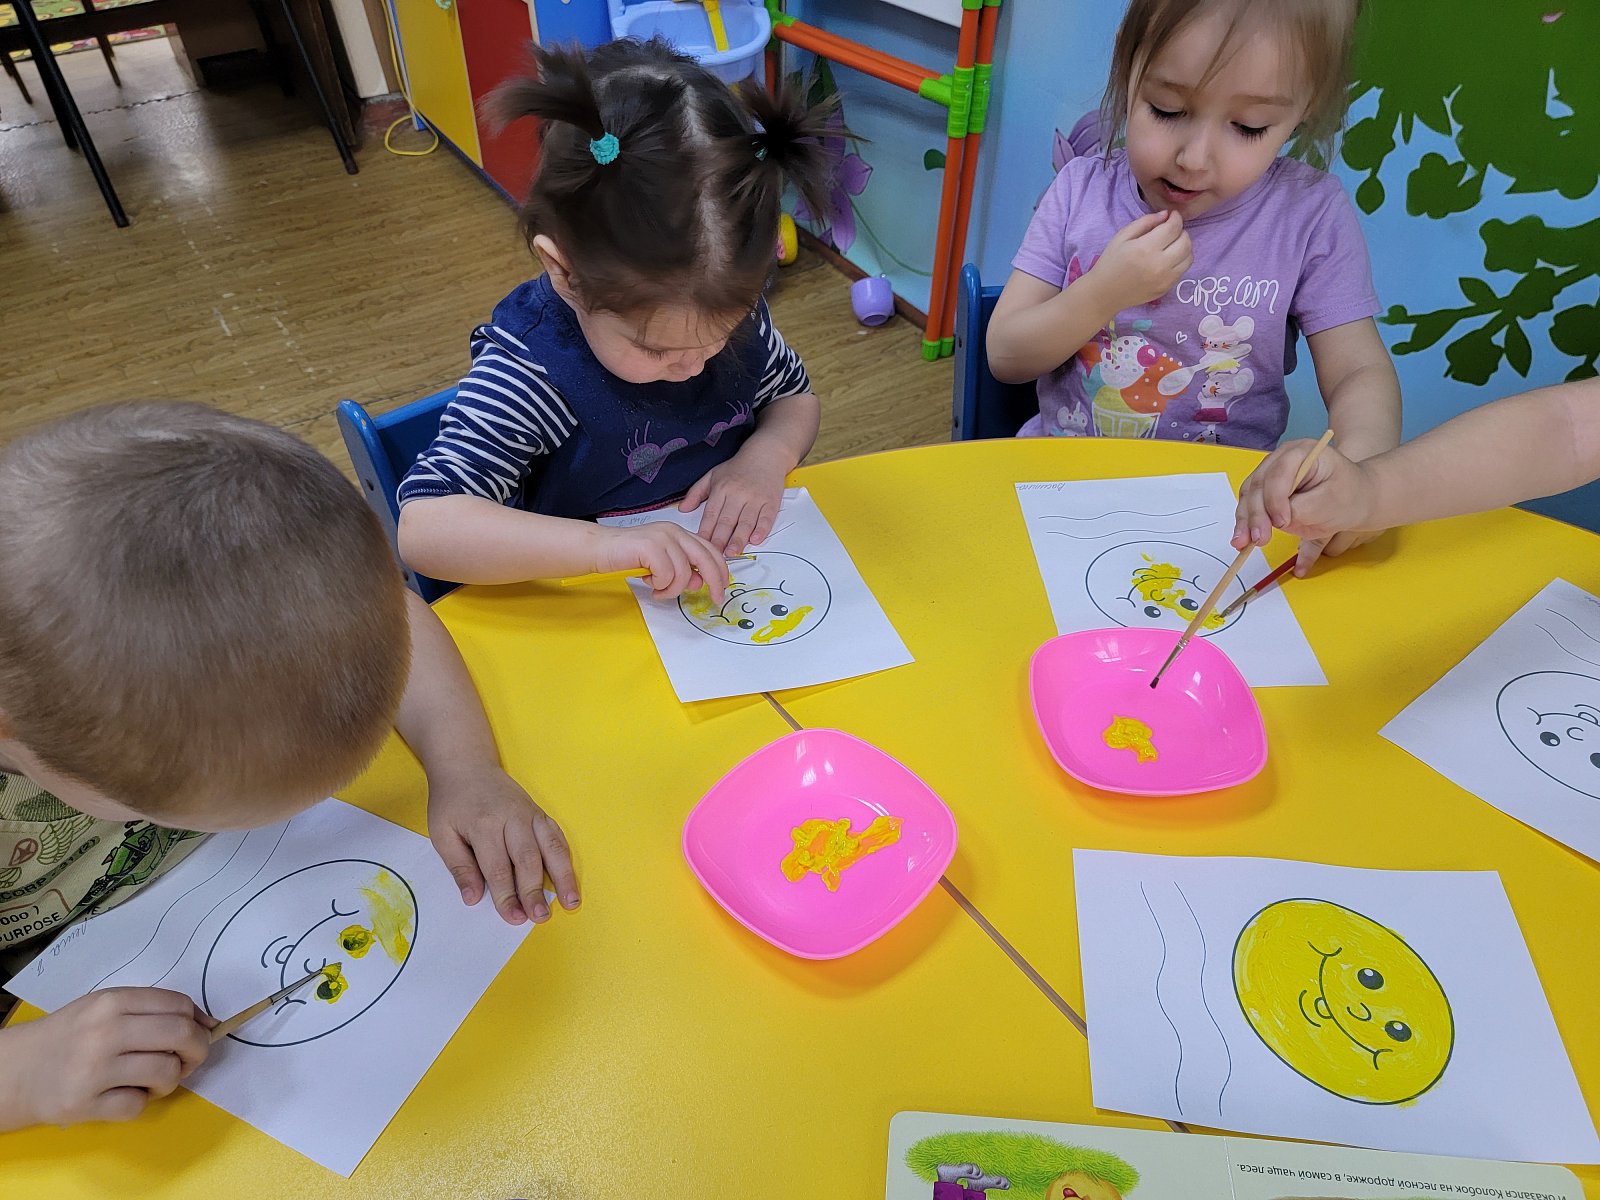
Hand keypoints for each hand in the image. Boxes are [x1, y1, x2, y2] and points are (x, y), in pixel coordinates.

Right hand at [0, 988, 211, 1130]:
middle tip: (188, 1060)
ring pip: (166, 1072)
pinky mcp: (85, 1104)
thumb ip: (149, 1010)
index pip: (179, 1005)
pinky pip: (138, 1105)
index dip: (198, 1021)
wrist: (14, 1071)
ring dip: (169, 1080)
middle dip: (197, 1050)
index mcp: (112, 1002)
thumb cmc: (68, 1037)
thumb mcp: (103, 1009)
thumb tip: (206, 1023)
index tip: (198, 1033)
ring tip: (151, 1080)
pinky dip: (140, 1103)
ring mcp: (94, 1069)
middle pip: (180, 1035)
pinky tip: (124, 1095)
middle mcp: (105, 1031)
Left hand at [427, 764, 578, 925]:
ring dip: (563, 876)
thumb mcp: (442, 834)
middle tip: (540, 917)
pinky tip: (570, 878)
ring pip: (550, 847)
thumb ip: (459, 867)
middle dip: (535, 891)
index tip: (514, 918)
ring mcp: (530, 814)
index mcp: (484, 825)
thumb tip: (474, 898)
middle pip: (528, 860)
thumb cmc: (451, 803)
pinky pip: (557, 836)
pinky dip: (566, 859)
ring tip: (571, 902)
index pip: (498, 868)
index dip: (507, 896)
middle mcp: (512, 818)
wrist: (467, 766)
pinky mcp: (539, 813)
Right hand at [595, 522, 727, 601]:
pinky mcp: (651, 546)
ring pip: (684, 573)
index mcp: (679, 534)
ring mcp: (663, 537)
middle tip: (714, 599)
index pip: (710, 550)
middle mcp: (674, 532)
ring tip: (657, 589)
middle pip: (706, 559)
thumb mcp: (662, 564)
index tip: (721, 589)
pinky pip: (666, 575)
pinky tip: (647, 582)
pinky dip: (659, 585)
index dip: (720, 571)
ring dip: (672, 589)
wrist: (601, 549)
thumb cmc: (629, 557)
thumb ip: (682, 570)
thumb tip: (699, 583)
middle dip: (714, 581)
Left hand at [679, 441, 789, 555]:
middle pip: (727, 521)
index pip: (711, 514)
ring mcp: (755, 498)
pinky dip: (762, 529)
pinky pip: (766, 518)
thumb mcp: (713, 475)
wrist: (766, 454)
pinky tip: (756, 540)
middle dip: (720, 540)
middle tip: (715, 555)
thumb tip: (682, 509)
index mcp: (721, 488)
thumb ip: (696, 492)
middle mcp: (738, 493)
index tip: (700, 545)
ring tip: (732, 552)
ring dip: (739, 539)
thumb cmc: (739, 467)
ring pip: (746, 522)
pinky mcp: (771, 501)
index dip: (705, 531)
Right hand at [1087, 210, 1192, 311]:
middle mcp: (1159, 264)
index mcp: (1145, 248)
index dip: (1176, 218)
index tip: (1172, 216)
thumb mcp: (1122, 236)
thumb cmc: (1110, 262)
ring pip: (1189, 256)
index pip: (1173, 228)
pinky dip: (1180, 260)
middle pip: (1185, 241)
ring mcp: (1165, 279)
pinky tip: (1168, 259)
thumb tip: (1166, 215)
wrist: (1105, 294)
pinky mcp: (1167, 288)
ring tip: (1171, 245)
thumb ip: (1145, 222)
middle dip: (1181, 231)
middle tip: (1170, 231)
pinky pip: (1183, 270)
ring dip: (1184, 246)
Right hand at [1233, 440, 1379, 573]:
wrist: (1355, 498)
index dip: (1275, 498)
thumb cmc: (1349, 496)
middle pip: (1258, 484)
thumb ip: (1303, 509)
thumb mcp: (1332, 503)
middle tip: (1259, 539)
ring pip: (1248, 495)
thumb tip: (1277, 520)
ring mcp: (1272, 473)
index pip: (1280, 473)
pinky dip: (1245, 522)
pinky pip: (1250, 505)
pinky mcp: (1267, 490)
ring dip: (1245, 520)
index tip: (1281, 523)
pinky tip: (1242, 539)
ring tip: (1243, 543)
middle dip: (1256, 513)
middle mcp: (1281, 458)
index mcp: (1303, 452)